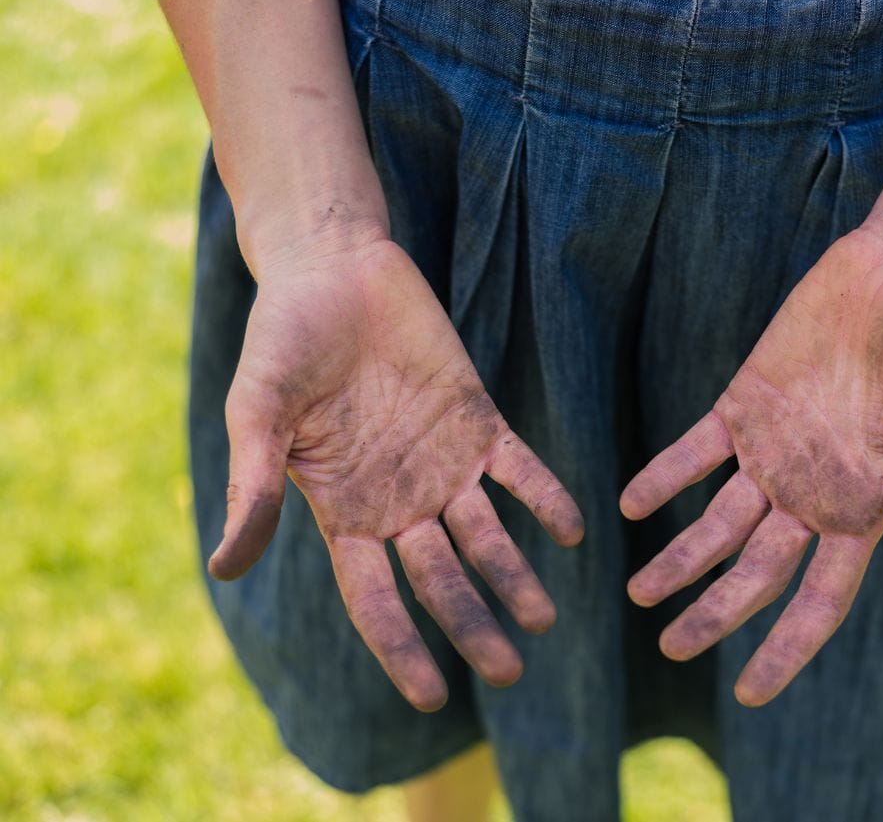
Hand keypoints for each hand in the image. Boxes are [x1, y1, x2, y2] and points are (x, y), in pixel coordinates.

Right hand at [208, 229, 584, 711]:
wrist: (334, 269)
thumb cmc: (284, 341)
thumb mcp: (258, 414)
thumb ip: (252, 487)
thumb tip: (224, 568)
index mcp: (345, 513)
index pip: (377, 600)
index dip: (401, 648)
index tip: (431, 699)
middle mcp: (401, 502)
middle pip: (442, 581)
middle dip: (473, 627)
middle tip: (510, 670)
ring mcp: (444, 464)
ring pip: (487, 536)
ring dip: (516, 575)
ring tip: (545, 616)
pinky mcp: (479, 420)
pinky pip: (520, 469)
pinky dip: (545, 497)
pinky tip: (573, 529)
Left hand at [620, 227, 882, 706]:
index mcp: (860, 508)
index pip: (818, 600)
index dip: (785, 648)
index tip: (748, 695)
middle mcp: (810, 490)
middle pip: (755, 572)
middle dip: (713, 613)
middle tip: (668, 646)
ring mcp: (773, 450)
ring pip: (716, 521)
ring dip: (678, 556)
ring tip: (637, 591)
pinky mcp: (744, 403)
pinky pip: (695, 450)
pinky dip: (665, 475)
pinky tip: (630, 503)